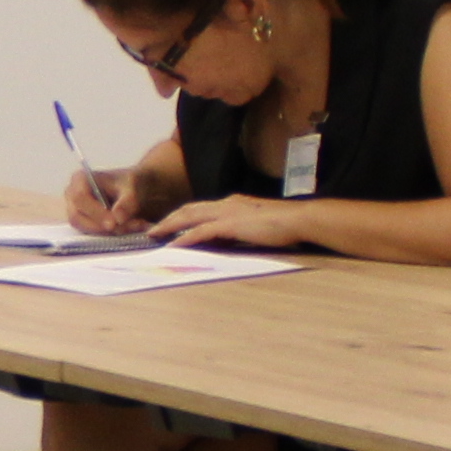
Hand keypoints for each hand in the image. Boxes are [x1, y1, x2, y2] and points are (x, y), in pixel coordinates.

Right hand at [61, 166, 130, 235]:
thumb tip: (118, 219)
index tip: (113, 224)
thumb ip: (126, 203)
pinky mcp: (83, 225)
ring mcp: (75, 212)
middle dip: (101, 226)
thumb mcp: (132, 188)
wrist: (134, 191)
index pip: (80, 197)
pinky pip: (92, 234)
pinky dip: (111, 235)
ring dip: (109, 232)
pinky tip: (130, 229)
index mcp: (80, 179)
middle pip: (77, 217)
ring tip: (135, 226)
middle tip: (127, 229)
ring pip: (85, 229)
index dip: (95, 212)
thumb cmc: (130, 184)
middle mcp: (72, 196)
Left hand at [147, 194, 313, 252]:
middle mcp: (225, 204)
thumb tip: (227, 240)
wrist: (297, 220)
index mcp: (232, 203)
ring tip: (154, 235)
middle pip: (189, 209)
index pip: (201, 208)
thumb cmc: (283, 225)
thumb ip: (240, 230)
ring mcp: (226, 213)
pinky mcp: (229, 225)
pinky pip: (200, 232)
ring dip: (169, 226)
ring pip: (189, 217)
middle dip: (169, 219)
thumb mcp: (256, 225)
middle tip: (153, 229)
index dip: (183, 215)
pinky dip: (184, 239)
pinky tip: (172, 246)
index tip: (170, 223)